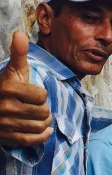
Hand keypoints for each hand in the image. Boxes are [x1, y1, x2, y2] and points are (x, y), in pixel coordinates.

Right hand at [0, 31, 53, 145]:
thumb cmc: (4, 87)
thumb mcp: (12, 70)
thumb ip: (18, 53)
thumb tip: (19, 33)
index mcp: (8, 88)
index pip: (41, 95)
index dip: (41, 94)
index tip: (34, 94)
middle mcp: (4, 107)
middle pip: (42, 112)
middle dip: (45, 110)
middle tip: (40, 108)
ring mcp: (4, 124)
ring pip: (39, 126)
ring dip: (45, 123)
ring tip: (42, 118)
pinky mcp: (6, 138)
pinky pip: (31, 141)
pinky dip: (42, 137)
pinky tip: (45, 131)